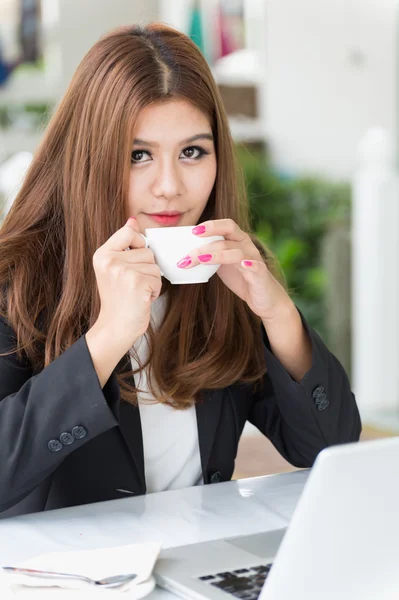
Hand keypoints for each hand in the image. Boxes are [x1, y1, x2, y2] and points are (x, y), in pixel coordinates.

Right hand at [91, 217, 161, 351]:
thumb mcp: (113, 268)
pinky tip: (142, 299)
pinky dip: (154, 291)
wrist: (115, 326)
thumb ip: (123, 244)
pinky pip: (158, 279)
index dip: (138, 245)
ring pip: (155, 266)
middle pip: (147, 251)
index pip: (129, 232)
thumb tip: (132, 221)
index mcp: (102, 254)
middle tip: (132, 284)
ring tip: (137, 292)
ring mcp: (123, 272)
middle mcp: (110, 260)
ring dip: (151, 281)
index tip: (132, 263)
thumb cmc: (118, 299)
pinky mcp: (137, 283)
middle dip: (147, 269)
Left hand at [177, 219, 293, 321]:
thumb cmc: (241, 278)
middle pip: (226, 238)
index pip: (226, 225)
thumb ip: (208, 255)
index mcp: (237, 240)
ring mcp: (254, 260)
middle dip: (205, 244)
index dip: (211, 225)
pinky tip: (242, 265)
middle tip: (187, 255)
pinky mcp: (261, 275)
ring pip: (236, 252)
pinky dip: (250, 264)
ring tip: (201, 260)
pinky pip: (256, 267)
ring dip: (217, 255)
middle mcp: (247, 246)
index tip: (193, 230)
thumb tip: (182, 255)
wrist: (264, 298)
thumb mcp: (222, 264)